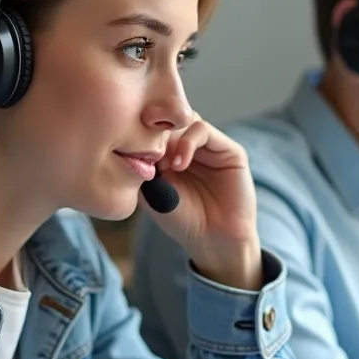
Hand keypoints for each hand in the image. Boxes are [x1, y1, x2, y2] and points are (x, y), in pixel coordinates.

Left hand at [142, 115, 261, 289]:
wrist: (212, 241)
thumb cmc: (181, 220)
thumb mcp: (151, 191)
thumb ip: (144, 164)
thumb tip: (132, 138)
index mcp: (173, 151)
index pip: (154, 125)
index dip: (140, 131)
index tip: (129, 149)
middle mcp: (192, 145)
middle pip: (169, 117)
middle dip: (153, 131)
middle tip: (146, 153)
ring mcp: (211, 146)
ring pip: (184, 119)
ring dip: (168, 137)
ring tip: (162, 164)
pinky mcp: (229, 150)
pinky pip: (203, 130)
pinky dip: (187, 142)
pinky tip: (178, 165)